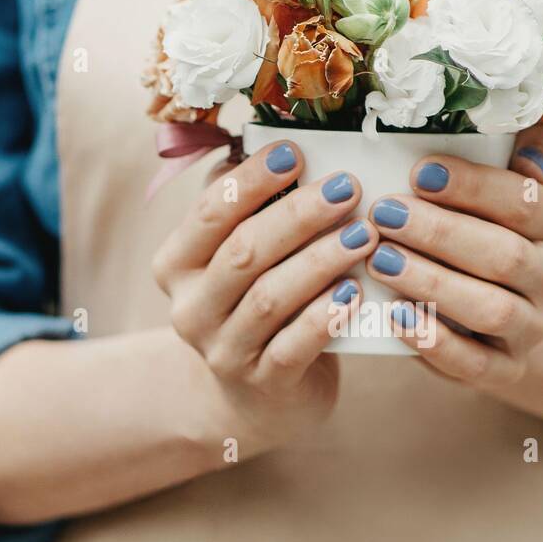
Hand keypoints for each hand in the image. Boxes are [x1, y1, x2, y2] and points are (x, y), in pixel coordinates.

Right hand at [152, 140, 378, 452]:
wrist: (254, 400)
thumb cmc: (256, 309)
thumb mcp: (237, 260)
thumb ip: (248, 210)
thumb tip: (272, 141)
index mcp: (177, 264)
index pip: (210, 213)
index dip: (253, 180)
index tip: (296, 152)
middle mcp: (191, 309)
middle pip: (244, 251)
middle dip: (298, 215)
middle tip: (348, 187)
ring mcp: (224, 351)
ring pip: (271, 296)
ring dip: (321, 259)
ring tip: (366, 233)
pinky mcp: (263, 383)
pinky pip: (296, 345)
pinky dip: (326, 315)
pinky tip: (356, 291)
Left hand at [365, 134, 542, 387]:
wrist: (503, 301)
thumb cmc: (490, 222)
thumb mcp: (511, 179)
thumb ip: (525, 148)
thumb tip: (529, 154)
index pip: (527, 202)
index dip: (473, 187)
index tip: (420, 173)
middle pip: (505, 256)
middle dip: (440, 233)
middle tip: (385, 214)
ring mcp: (534, 327)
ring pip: (491, 310)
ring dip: (432, 283)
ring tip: (382, 260)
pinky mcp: (508, 369)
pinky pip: (475, 364)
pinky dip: (435, 343)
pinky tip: (396, 316)